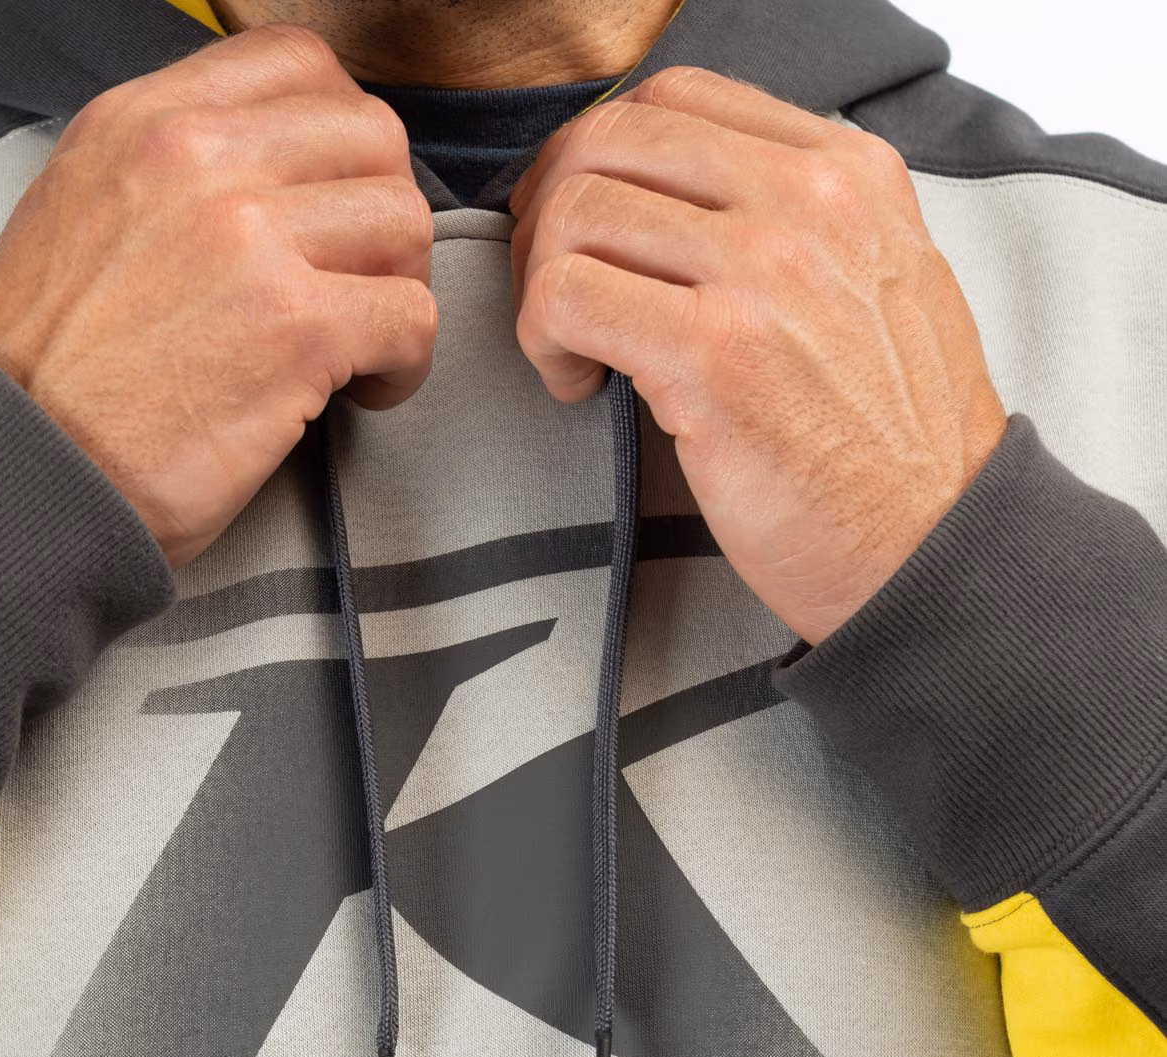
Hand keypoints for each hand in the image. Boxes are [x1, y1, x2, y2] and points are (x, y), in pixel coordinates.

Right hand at [0, 24, 436, 568]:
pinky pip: (412, 317)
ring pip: (405, 221)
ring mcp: (251, 237)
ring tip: (358, 345)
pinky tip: (362, 392)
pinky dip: (406, 363)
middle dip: (382, 217)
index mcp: (142, 121)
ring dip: (398, 288)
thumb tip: (266, 179)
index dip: (342, 137)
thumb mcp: (78, 216)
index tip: (337, 202)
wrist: (24, 472)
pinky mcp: (295, 327)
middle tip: (358, 283)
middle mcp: (197, 158)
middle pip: (371, 136)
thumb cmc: (49, 376)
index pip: (298, 64)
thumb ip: (169, 174)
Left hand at [509, 66, 1007, 644]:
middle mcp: (810, 201)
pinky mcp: (715, 355)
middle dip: (549, 215)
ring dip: (540, 285)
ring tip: (573, 351)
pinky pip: (565, 296)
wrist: (929, 545)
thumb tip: (667, 199)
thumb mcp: (874, 285)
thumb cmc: (887, 440)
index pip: (675, 98)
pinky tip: (577, 385)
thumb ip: (791, 222)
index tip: (582, 226)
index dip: (597, 155)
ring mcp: (765, 272)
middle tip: (552, 291)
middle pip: (610, 142)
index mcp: (848, 172)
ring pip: (576, 212)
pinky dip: (542, 341)